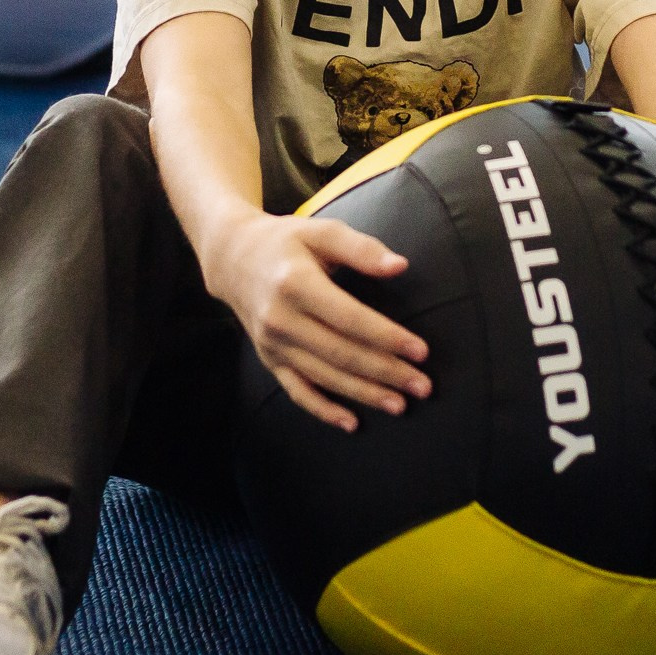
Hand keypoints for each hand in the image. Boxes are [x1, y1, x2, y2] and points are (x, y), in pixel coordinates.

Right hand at [203, 212, 429, 432]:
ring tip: (400, 404)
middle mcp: (281, 318)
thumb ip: (361, 249)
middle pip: (341, 353)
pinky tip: (351, 423)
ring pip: (324, 376)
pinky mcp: (269, 359)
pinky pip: (297, 391)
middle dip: (386, 372)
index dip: (387, 337)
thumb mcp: (321, 231)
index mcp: (296, 284)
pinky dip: (323, 410)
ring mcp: (273, 344)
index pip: (350, 318)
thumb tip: (400, 266)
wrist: (233, 259)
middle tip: (422, 387)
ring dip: (364, 394)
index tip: (421, 351)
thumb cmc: (286, 242)